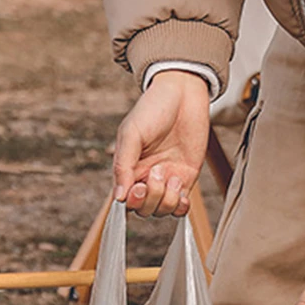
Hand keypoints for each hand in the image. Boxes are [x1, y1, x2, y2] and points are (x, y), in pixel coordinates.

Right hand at [113, 70, 210, 216]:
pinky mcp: (186, 179)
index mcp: (128, 169)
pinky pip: (180, 207)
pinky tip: (180, 189)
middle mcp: (146, 178)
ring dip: (166, 199)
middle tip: (157, 172)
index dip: (131, 202)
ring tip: (171, 175)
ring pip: (161, 211)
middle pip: (143, 210)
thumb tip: (118, 198)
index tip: (137, 187)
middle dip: (150, 199)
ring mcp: (166, 181)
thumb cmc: (153, 109)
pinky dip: (180, 206)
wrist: (182, 93)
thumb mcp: (131, 134)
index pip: (125, 201)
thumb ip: (122, 166)